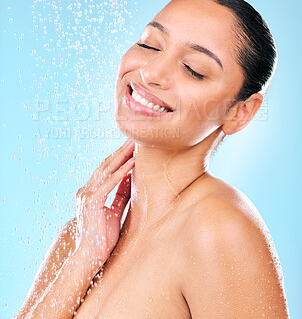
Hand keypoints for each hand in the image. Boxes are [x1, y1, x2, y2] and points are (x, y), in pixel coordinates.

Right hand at [75, 139, 134, 270]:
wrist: (90, 257)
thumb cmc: (102, 237)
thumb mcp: (115, 210)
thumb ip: (121, 194)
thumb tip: (131, 177)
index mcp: (90, 192)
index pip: (105, 170)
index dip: (118, 157)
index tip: (130, 147)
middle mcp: (86, 191)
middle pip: (106, 166)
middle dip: (120, 151)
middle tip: (133, 139)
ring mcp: (87, 195)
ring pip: (107, 170)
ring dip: (121, 156)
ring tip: (134, 145)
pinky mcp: (92, 202)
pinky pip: (109, 183)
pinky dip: (121, 173)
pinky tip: (131, 163)